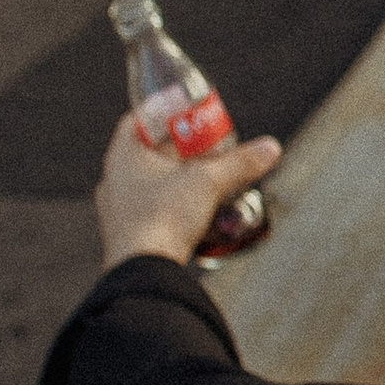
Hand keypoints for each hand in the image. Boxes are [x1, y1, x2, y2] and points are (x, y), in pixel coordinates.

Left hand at [96, 113, 280, 272]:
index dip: (163, 113)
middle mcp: (115, 180)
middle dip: (180, 149)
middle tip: (208, 146)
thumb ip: (240, 163)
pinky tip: (196, 211)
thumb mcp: (207, 182)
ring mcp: (119, 210)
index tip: (186, 114)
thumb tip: (270, 148)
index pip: (137, 121)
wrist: (145, 270)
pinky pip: (153, 209)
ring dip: (178, 179)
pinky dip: (174, 204)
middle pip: (149, 153)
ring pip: (151, 183)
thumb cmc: (162, 218)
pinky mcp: (130, 235)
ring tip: (207, 179)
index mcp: (123, 157)